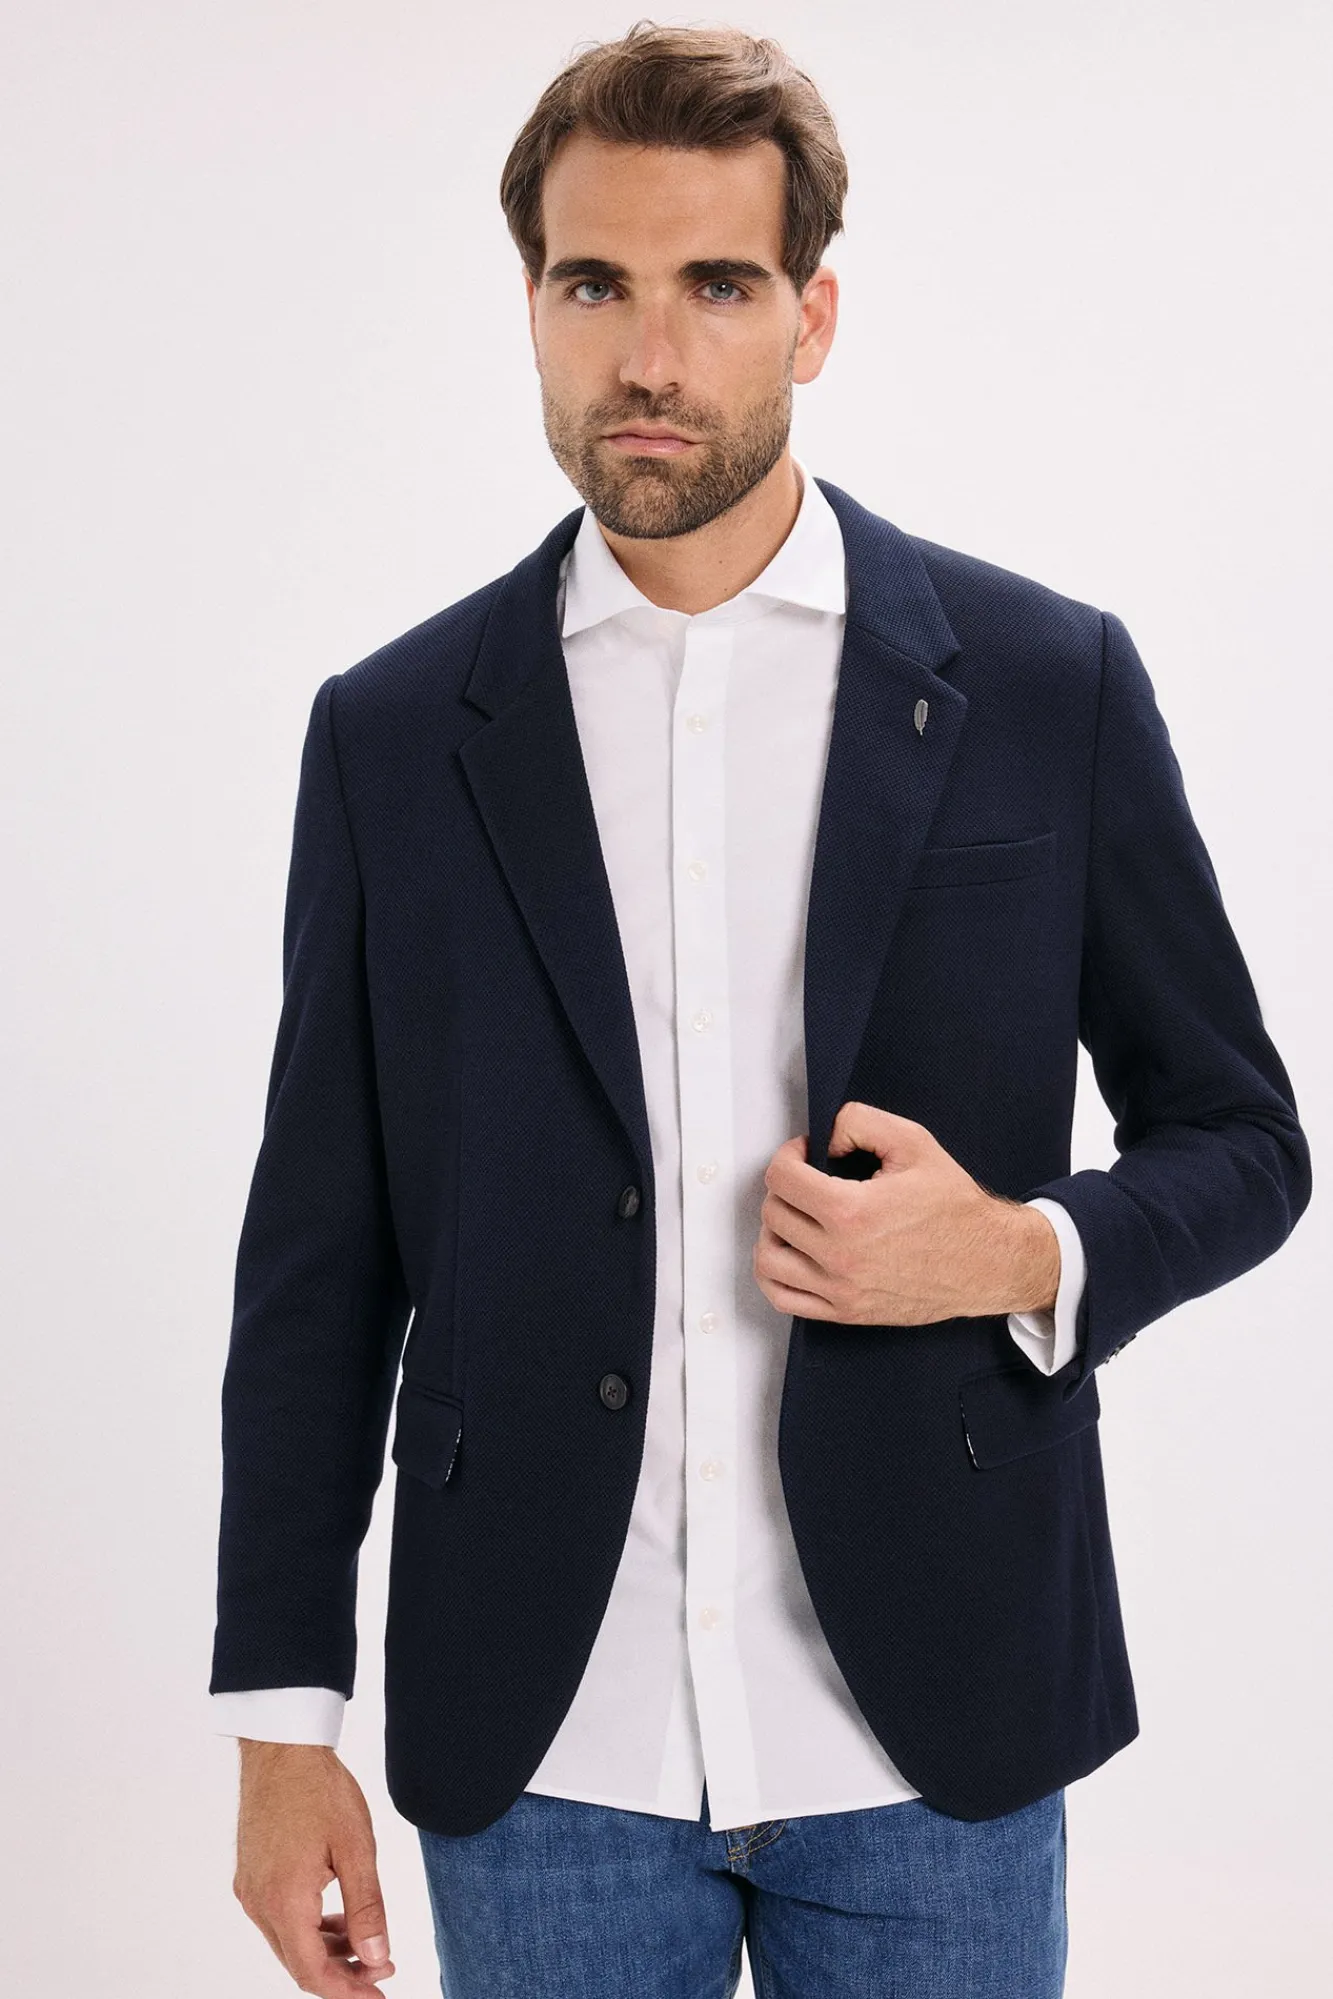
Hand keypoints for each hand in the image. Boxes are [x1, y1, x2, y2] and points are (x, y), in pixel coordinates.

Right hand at [233, 1741, 394, 1993]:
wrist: (281, 1748)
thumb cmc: (319, 1789)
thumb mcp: (356, 1848)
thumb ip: (367, 1908)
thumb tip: (378, 1956)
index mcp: (284, 1901)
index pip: (313, 1973)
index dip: (347, 1991)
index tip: (377, 1994)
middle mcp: (259, 1903)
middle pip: (299, 1964)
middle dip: (342, 1974)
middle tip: (382, 1969)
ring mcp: (250, 1890)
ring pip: (289, 1944)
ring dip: (326, 1952)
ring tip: (367, 1944)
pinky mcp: (250, 1876)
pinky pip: (279, 1920)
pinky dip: (309, 1929)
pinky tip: (337, 1920)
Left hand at [752, 1102, 1059, 1324]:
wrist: (987, 1261)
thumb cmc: (954, 1206)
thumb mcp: (913, 1142)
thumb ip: (858, 1122)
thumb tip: (822, 1138)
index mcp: (852, 1212)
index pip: (782, 1178)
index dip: (789, 1155)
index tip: (806, 1154)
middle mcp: (840, 1255)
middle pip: (774, 1213)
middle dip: (786, 1187)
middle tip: (808, 1180)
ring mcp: (840, 1289)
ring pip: (767, 1258)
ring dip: (774, 1230)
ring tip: (798, 1216)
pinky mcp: (845, 1312)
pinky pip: (783, 1298)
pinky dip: (774, 1273)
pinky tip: (791, 1253)